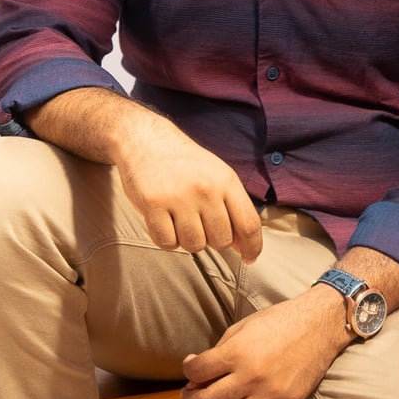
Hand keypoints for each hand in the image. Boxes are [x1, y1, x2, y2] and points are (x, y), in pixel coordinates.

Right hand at [113, 106, 262, 263]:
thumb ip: (233, 208)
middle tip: (200, 223)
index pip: (249, 224)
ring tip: (180, 220)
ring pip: (194, 245)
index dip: (253, 247)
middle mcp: (205, 189)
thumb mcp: (216, 175)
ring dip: (188, 240)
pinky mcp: (152, 203)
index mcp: (226, 181)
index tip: (249, 258)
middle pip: (221, 241)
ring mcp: (178, 197)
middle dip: (213, 240)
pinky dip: (167, 239)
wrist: (146, 139)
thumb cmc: (185, 163)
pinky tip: (164, 222)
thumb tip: (245, 247)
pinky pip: (167, 242)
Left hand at [181, 285, 349, 398]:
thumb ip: (219, 350)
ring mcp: (270, 394)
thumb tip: (196, 370)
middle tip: (190, 394)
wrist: (319, 325)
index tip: (190, 368)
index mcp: (238, 352)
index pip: (198, 372)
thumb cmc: (279, 320)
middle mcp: (251, 376)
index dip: (188, 371)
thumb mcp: (243, 326)